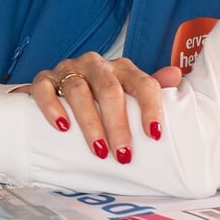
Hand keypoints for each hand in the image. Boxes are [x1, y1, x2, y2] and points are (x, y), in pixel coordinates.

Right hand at [20, 53, 180, 164]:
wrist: (59, 88)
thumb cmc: (100, 95)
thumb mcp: (127, 91)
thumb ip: (150, 87)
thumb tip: (176, 75)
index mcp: (122, 69)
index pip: (141, 83)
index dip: (150, 107)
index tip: (154, 135)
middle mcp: (96, 65)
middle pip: (109, 89)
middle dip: (118, 124)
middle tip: (123, 155)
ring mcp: (68, 70)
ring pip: (78, 91)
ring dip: (90, 123)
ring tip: (98, 150)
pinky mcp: (43, 79)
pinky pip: (45, 89)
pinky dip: (52, 107)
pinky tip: (61, 127)